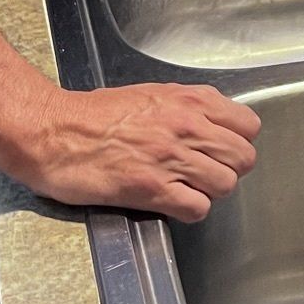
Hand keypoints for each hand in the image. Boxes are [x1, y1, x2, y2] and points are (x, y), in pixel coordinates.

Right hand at [9, 82, 260, 222]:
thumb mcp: (150, 94)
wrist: (54, 131)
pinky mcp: (152, 189)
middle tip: (204, 172)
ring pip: (226, 184)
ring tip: (185, 188)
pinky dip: (189, 210)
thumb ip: (187, 108)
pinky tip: (171, 201)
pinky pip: (198, 208)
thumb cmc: (93, 114)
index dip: (237, 140)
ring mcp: (171, 158)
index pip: (248, 125)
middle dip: (228, 168)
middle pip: (243, 158)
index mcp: (189, 100)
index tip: (221, 147)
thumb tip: (212, 125)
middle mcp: (187, 126)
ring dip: (209, 191)